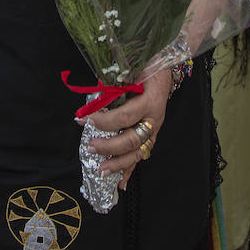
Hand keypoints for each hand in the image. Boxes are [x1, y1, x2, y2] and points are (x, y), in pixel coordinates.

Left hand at [86, 68, 170, 189]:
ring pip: (138, 152)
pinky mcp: (151, 136)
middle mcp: (155, 118)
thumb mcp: (131, 69)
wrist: (164, 67)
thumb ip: (114, 84)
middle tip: (90, 147)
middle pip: (132, 139)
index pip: (125, 116)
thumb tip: (92, 99)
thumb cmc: (146, 66)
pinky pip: (140, 155)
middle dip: (110, 146)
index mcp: (150, 100)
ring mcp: (154, 129)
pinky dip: (130, 170)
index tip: (84, 119)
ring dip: (118, 164)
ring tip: (101, 171)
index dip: (104, 120)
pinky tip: (120, 184)